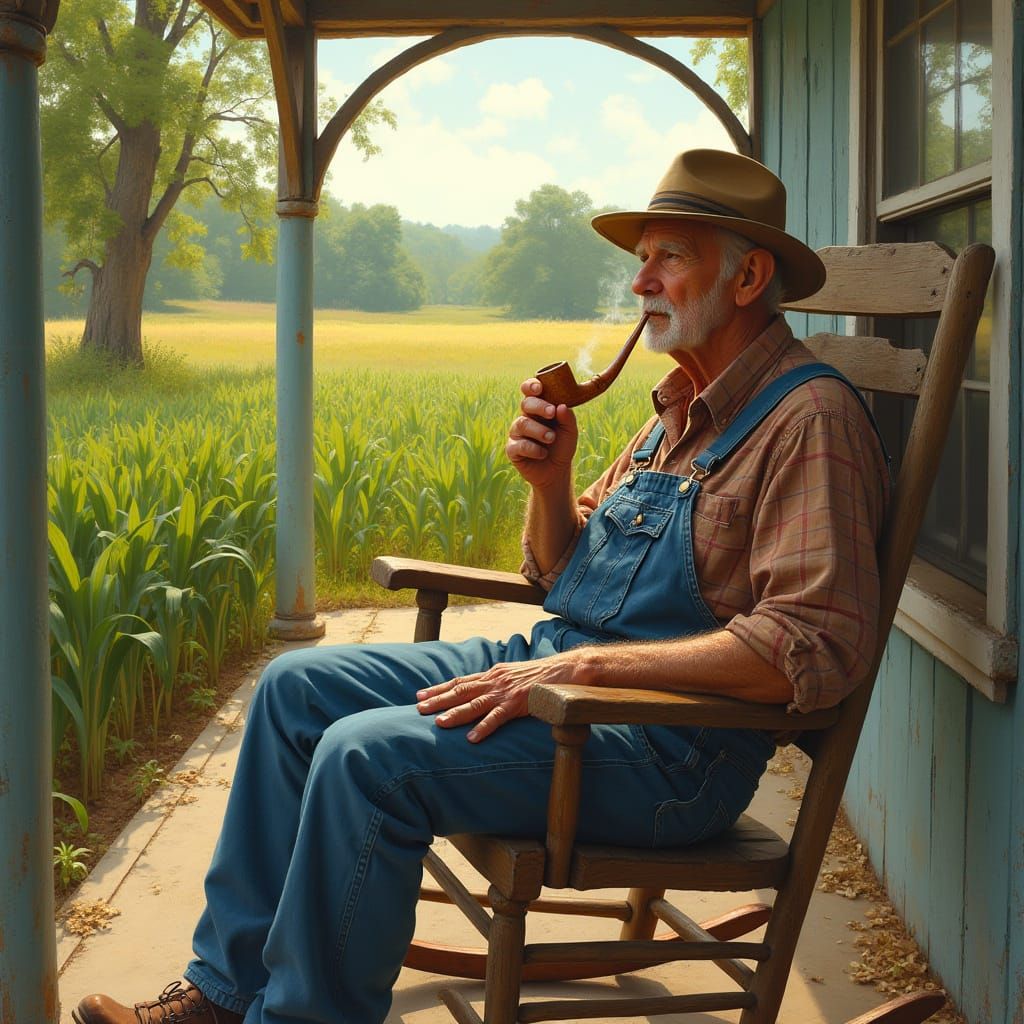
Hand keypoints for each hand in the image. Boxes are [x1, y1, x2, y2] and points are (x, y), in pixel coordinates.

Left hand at [415, 656, 576, 741]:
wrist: (567, 670)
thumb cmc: (542, 676)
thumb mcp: (514, 676)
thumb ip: (498, 684)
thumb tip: (482, 694)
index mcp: (493, 674)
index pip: (460, 681)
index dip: (439, 688)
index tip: (421, 695)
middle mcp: (496, 680)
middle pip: (461, 690)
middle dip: (438, 699)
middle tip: (418, 708)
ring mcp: (506, 691)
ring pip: (475, 703)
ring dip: (455, 713)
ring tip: (438, 723)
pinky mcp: (519, 703)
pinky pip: (498, 717)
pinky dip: (484, 727)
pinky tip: (472, 738)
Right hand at [506, 378, 577, 489]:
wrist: (557, 471)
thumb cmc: (562, 446)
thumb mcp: (570, 432)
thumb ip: (568, 418)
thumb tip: (561, 406)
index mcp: (538, 409)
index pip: (530, 391)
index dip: (531, 386)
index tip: (539, 388)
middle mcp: (525, 417)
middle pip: (525, 404)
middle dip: (538, 406)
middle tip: (551, 412)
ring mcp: (517, 433)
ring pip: (522, 424)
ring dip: (539, 430)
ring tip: (551, 438)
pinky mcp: (512, 449)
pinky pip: (519, 445)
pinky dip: (533, 449)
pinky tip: (543, 453)